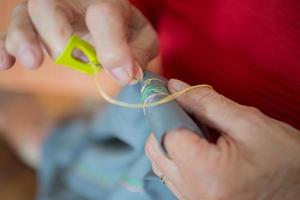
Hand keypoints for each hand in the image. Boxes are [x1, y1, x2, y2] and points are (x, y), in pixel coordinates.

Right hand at [0, 0, 157, 84]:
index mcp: (103, 1)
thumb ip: (139, 53)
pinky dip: (5, 48)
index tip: (124, 73)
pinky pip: (10, 34)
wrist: (105, 17)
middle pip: (51, 7)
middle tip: (65, 57)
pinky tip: (5, 64)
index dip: (113, 47)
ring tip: (32, 61)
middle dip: (58, 36)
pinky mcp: (31, 27)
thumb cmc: (123, 29)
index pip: (104, 15)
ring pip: (25, 16)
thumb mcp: (141, 38)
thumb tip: (128, 74)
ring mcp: (46, 13)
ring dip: (24, 39)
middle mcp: (70, 2)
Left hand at [145, 79, 299, 199]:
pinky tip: (197, 147)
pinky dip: (177, 157)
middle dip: (166, 126)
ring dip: (170, 141)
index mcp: (208, 173)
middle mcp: (194, 192)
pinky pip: (172, 175)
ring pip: (161, 163)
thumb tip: (173, 88)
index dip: (168, 112)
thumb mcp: (248, 122)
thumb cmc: (284, 157)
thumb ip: (206, 102)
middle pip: (156, 150)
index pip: (166, 134)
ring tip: (197, 131)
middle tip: (188, 113)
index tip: (175, 98)